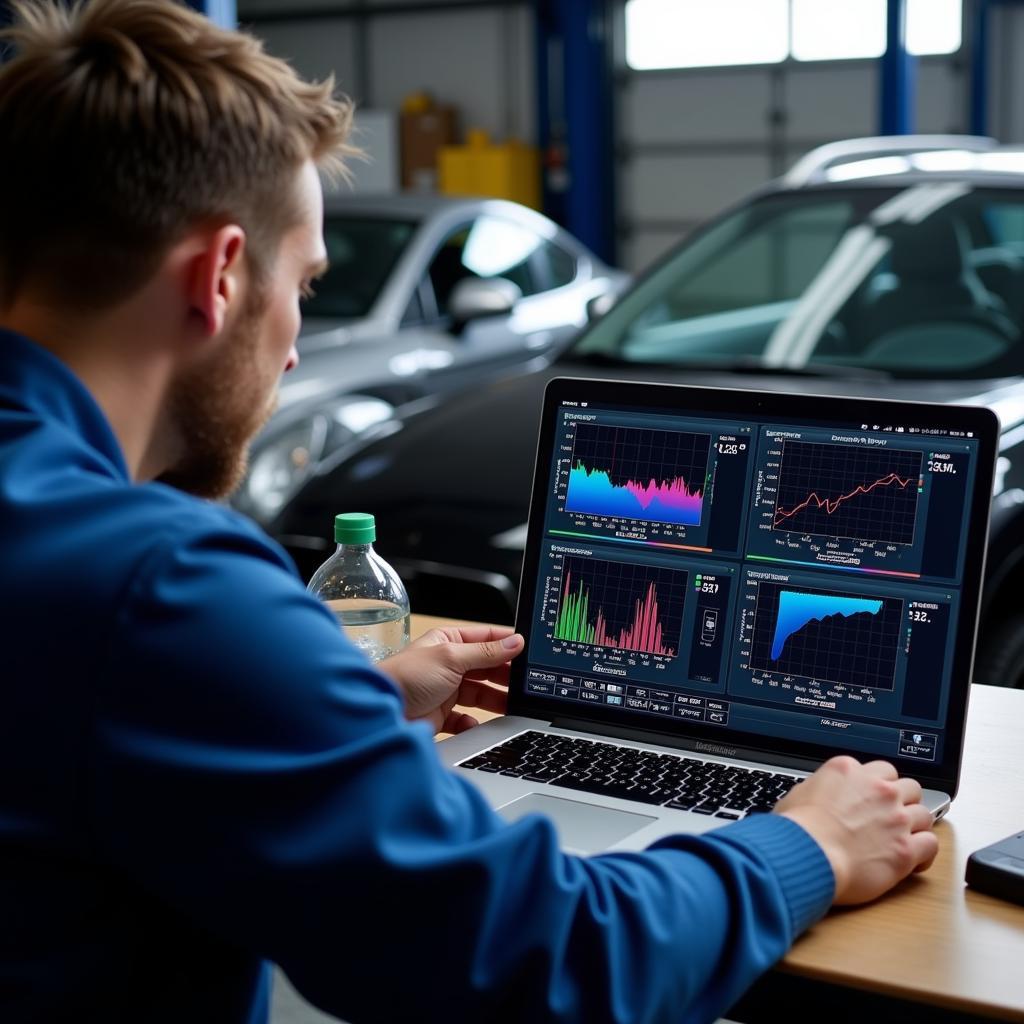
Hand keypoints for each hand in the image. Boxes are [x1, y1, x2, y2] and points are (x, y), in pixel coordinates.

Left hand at [377, 625, 523, 733]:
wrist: (381, 712)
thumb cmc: (406, 677)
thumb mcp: (452, 658)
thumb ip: (486, 652)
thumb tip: (515, 642)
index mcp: (450, 641)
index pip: (487, 638)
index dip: (508, 645)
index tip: (529, 653)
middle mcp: (449, 664)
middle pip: (487, 668)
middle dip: (505, 676)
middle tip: (526, 684)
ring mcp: (446, 689)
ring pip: (481, 694)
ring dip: (495, 701)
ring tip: (512, 706)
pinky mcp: (441, 715)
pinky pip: (466, 719)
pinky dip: (474, 723)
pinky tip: (478, 723)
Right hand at [775, 756, 938, 904]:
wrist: (808, 854)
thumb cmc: (798, 828)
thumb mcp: (800, 793)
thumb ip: (821, 788)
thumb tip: (822, 797)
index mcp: (850, 771)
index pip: (881, 770)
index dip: (878, 786)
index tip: (874, 798)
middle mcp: (878, 789)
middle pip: (909, 786)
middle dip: (903, 801)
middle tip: (892, 816)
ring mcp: (896, 818)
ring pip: (924, 813)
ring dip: (915, 825)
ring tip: (903, 838)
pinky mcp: (905, 849)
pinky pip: (931, 844)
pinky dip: (924, 852)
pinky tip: (914, 859)